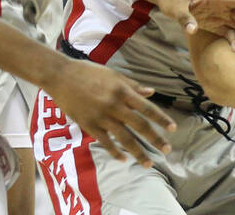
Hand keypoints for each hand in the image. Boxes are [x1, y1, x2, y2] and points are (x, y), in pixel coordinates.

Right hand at [45, 58, 175, 166]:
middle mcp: (114, 105)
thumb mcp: (112, 74)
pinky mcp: (88, 124)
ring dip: (138, 152)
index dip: (161, 119)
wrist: (60, 76)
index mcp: (122, 90)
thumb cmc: (88, 72)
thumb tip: (151, 92)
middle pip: (139, 125)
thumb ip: (132, 85)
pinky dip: (115, 151)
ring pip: (124, 138)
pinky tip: (123, 158)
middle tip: (167, 150)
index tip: (173, 129)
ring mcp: (101, 116)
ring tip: (148, 163)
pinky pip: (105, 141)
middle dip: (155, 138)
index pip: (146, 107)